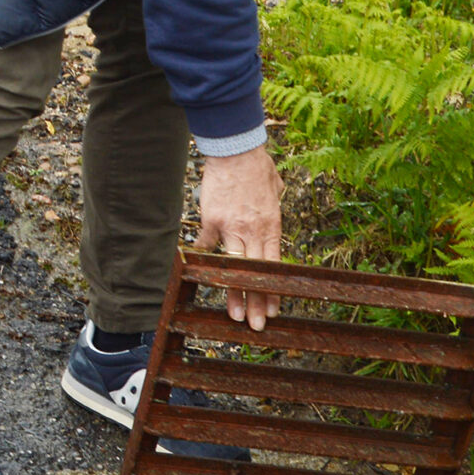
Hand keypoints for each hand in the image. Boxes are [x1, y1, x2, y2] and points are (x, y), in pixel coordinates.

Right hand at [193, 145, 282, 328]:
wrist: (236, 150)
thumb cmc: (257, 166)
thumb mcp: (275, 191)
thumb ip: (273, 209)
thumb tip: (273, 210)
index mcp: (271, 226)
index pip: (273, 266)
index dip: (273, 290)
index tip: (273, 310)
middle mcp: (252, 231)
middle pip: (255, 274)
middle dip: (256, 302)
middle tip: (256, 324)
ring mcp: (230, 227)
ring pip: (233, 267)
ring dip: (233, 291)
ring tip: (234, 314)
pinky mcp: (211, 219)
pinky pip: (206, 243)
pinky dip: (203, 256)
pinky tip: (198, 270)